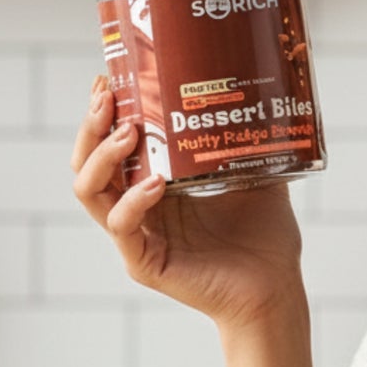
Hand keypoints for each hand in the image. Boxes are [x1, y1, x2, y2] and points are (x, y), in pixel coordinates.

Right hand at [71, 73, 305, 328]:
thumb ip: (245, 144)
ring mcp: (138, 238)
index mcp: (157, 188)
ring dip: (105, 157)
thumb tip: (258, 97)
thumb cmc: (266, 239)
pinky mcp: (145, 263)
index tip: (109, 79)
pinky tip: (155, 183)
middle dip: (92, 127)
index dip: (104, 115)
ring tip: (129, 132)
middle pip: (89, 164)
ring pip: (92, 192)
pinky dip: (133, 202)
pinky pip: (123, 228)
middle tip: (108, 97)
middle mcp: (139, 210)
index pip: (112, 147)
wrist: (277, 288)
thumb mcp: (257, 177)